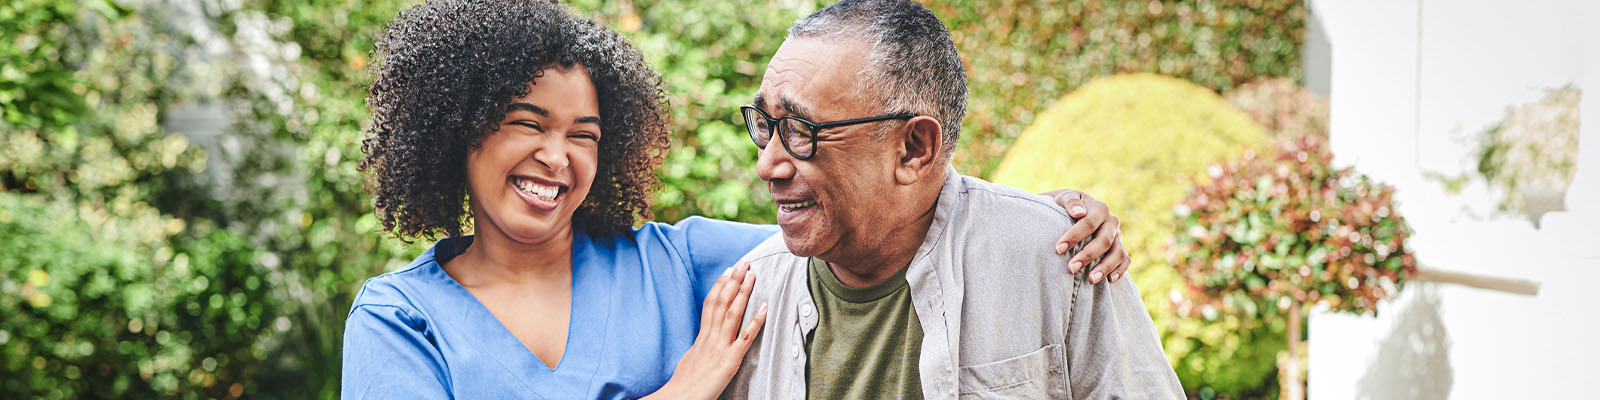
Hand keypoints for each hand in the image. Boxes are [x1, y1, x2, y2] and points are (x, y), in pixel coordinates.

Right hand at [647, 261, 767, 399]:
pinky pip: (745, 338)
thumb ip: (699, 346)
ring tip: (752, 275)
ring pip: (732, 313)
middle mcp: (710, 337)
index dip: (720, 286)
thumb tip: (703, 340)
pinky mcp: (730, 361)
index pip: (710, 304)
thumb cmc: (684, 384)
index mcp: (701, 337)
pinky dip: (756, 321)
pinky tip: (765, 307)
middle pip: (721, 302)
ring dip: (743, 292)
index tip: (728, 271)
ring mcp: (720, 347)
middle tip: (743, 262)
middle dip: (733, 281)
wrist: (679, 398)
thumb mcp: (691, 359)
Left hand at [1043, 189, 1130, 283]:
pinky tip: (1109, 280)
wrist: (1077, 209)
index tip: (1058, 249)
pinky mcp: (1120, 247)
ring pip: (1118, 253)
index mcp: (1099, 208)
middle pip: (1104, 241)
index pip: (1089, 223)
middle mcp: (1111, 222)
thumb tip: (1079, 212)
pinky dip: (1120, 270)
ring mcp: (1118, 235)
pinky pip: (1125, 260)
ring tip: (1091, 280)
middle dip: (1088, 255)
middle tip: (1071, 268)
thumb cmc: (1067, 206)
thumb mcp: (1066, 198)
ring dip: (1105, 267)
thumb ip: (1071, 202)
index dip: (1074, 236)